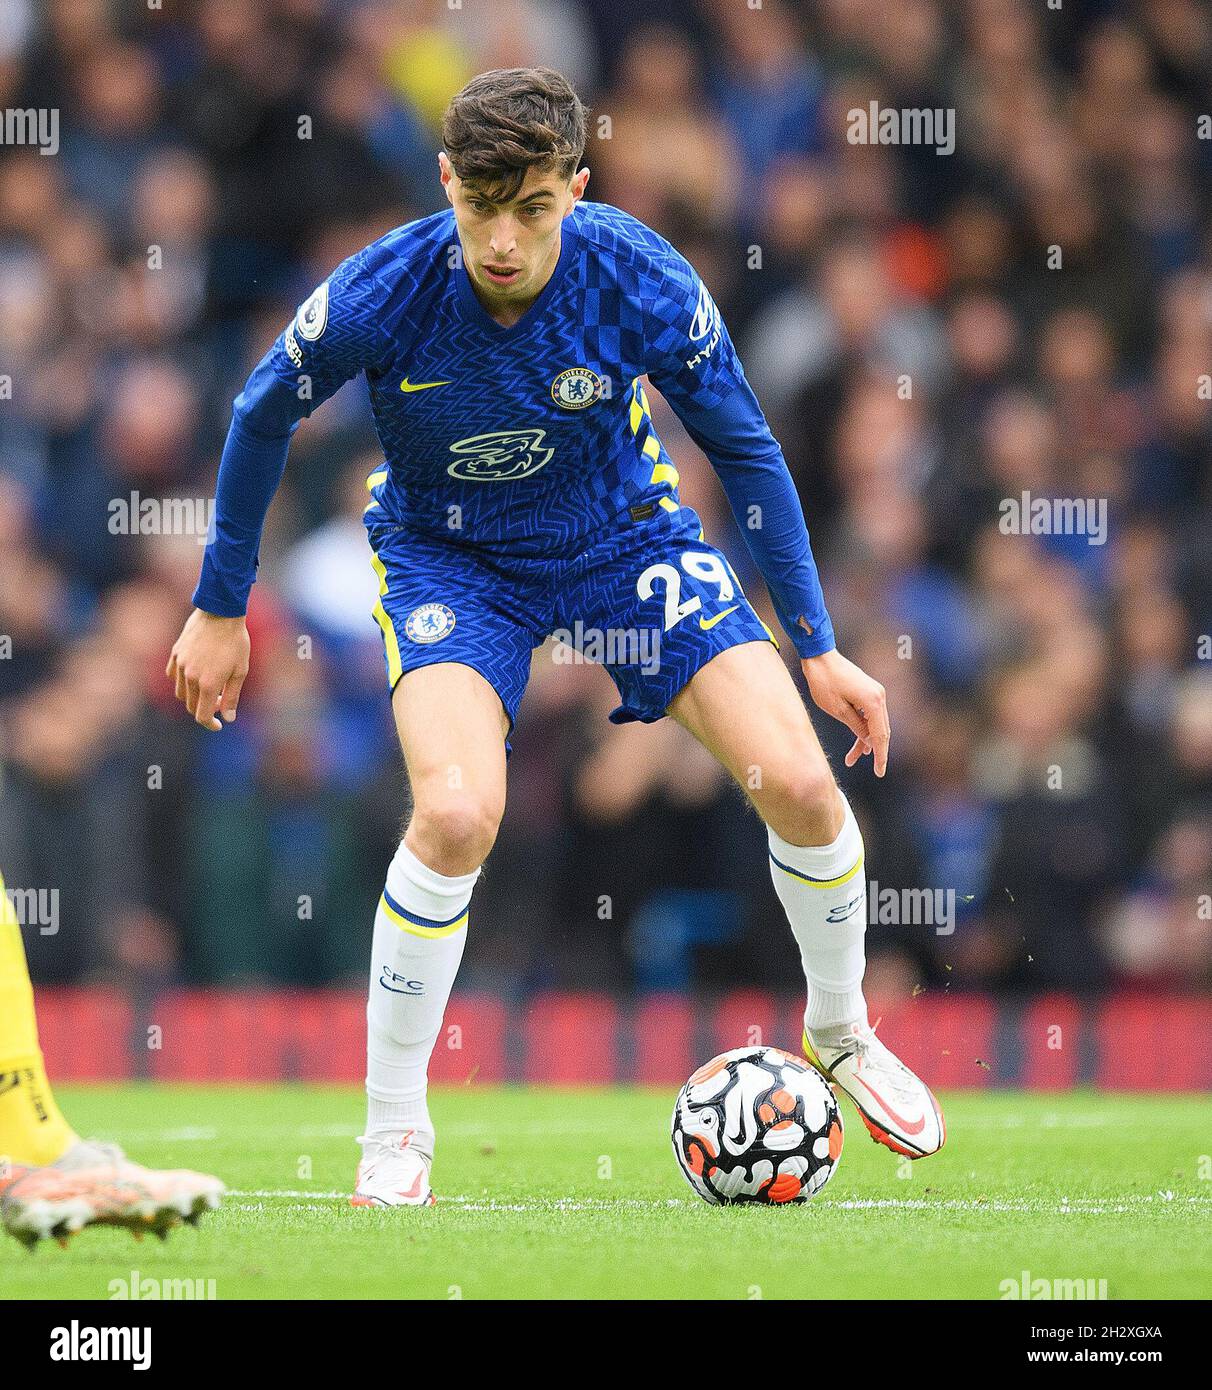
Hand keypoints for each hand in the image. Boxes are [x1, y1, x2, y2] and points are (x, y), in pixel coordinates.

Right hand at [166, 609, 249, 730]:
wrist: (220, 612)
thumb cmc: (235, 641)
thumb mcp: (240, 671)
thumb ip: (232, 696)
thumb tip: (228, 718)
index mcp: (208, 684)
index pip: (202, 715)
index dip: (210, 724)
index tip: (218, 725)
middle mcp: (190, 677)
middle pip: (190, 706)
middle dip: (204, 709)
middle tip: (220, 701)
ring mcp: (180, 665)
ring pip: (180, 692)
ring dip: (192, 697)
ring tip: (209, 687)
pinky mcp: (175, 654)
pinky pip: (172, 675)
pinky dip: (182, 682)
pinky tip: (195, 676)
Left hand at [801, 648, 889, 776]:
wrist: (820, 656)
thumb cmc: (824, 682)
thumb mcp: (837, 710)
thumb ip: (856, 726)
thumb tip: (869, 741)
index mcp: (873, 702)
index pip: (881, 735)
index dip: (881, 755)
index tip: (880, 772)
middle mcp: (879, 696)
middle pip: (881, 731)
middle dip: (874, 751)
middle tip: (874, 771)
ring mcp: (875, 692)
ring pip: (875, 724)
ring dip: (866, 741)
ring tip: (851, 759)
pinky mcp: (868, 691)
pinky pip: (870, 715)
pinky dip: (864, 728)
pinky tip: (860, 743)